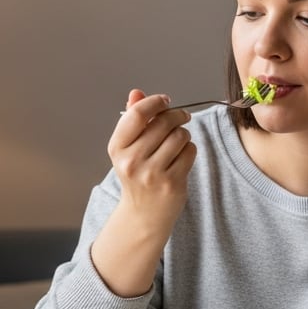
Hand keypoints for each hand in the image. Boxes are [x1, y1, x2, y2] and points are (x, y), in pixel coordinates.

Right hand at [92, 90, 194, 297]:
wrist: (143, 215)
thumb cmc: (137, 175)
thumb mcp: (128, 148)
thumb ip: (133, 119)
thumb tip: (137, 93)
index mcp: (117, 148)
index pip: (137, 114)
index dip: (155, 102)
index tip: (166, 101)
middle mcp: (131, 161)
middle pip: (163, 122)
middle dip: (176, 116)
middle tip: (181, 117)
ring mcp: (152, 174)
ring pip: (179, 136)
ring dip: (183, 134)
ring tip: (178, 142)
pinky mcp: (172, 183)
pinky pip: (190, 152)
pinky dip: (189, 150)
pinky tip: (181, 157)